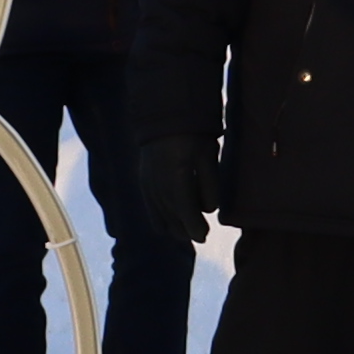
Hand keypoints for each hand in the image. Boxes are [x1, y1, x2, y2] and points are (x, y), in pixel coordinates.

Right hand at [132, 126, 214, 249]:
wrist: (164, 117)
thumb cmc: (193, 135)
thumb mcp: (208, 156)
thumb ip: (209, 185)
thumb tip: (209, 211)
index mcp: (177, 179)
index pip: (186, 214)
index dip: (196, 229)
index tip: (204, 236)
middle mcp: (159, 186)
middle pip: (172, 221)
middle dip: (187, 231)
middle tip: (201, 234)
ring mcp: (148, 186)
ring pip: (161, 219)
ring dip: (175, 226)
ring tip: (188, 227)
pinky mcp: (144, 184)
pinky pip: (151, 210)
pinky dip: (162, 219)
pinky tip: (172, 220)